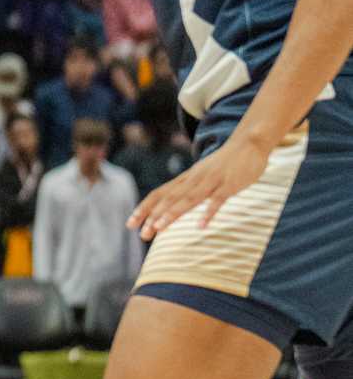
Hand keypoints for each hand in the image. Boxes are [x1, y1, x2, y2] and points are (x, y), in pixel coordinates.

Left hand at [131, 135, 269, 238]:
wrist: (248, 143)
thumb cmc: (223, 164)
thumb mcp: (201, 175)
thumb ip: (188, 189)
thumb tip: (170, 206)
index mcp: (186, 179)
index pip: (159, 194)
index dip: (144, 208)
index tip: (130, 224)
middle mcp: (194, 179)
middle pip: (170, 199)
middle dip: (154, 216)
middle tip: (142, 234)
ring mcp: (212, 181)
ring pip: (189, 199)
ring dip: (173, 213)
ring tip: (159, 228)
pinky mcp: (230, 185)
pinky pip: (218, 199)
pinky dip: (209, 212)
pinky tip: (201, 226)